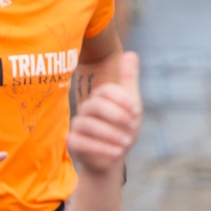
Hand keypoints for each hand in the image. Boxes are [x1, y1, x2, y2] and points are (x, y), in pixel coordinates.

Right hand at [68, 52, 142, 174]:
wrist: (113, 157)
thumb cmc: (122, 129)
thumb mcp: (132, 106)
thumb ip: (129, 81)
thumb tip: (131, 53)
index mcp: (100, 98)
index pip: (106, 90)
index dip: (123, 100)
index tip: (136, 112)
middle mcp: (86, 109)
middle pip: (96, 105)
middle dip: (117, 116)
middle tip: (132, 128)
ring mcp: (78, 125)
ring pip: (89, 124)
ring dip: (111, 134)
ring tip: (126, 143)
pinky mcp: (73, 142)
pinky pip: (82, 142)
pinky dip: (102, 148)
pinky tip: (117, 153)